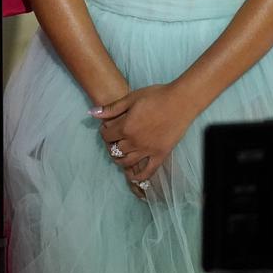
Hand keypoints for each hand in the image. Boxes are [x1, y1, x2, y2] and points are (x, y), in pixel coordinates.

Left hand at [91, 81, 199, 198]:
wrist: (180, 102)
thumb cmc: (156, 96)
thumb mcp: (131, 98)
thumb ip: (111, 108)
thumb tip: (92, 113)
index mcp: (125, 127)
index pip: (106, 136)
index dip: (104, 131)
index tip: (107, 127)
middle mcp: (134, 142)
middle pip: (114, 149)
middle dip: (111, 144)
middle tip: (114, 139)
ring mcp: (147, 150)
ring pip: (126, 162)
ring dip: (119, 159)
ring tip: (120, 152)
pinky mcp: (160, 155)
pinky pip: (147, 172)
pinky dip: (138, 176)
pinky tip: (132, 175)